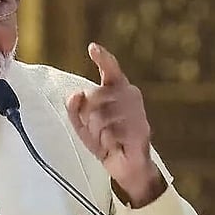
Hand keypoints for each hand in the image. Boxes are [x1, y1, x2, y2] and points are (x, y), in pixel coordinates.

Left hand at [66, 43, 165, 206]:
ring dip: (96, 133)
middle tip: (96, 131)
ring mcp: (137, 112)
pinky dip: (106, 142)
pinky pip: (111, 132)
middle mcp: (130, 96)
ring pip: (100, 116)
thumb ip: (74, 107)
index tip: (93, 48)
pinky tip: (114, 146)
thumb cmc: (105, 140)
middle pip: (94, 97)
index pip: (111, 70)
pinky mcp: (141, 130)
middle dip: (87, 118)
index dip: (103, 58)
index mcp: (117, 90)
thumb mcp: (82, 124)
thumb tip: (76, 94)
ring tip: (106, 140)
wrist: (126, 166)